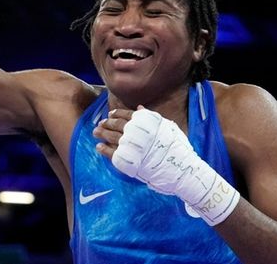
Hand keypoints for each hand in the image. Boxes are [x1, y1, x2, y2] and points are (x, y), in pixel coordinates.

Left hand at [102, 106, 240, 225]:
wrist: (180, 168)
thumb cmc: (177, 147)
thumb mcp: (166, 126)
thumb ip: (150, 117)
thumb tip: (138, 108)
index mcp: (146, 122)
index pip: (127, 114)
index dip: (117, 114)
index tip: (110, 114)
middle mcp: (136, 132)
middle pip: (116, 125)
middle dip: (106, 123)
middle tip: (100, 123)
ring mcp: (130, 146)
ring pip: (111, 137)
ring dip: (102, 134)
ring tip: (95, 132)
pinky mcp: (127, 161)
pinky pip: (111, 153)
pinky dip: (103, 149)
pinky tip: (98, 147)